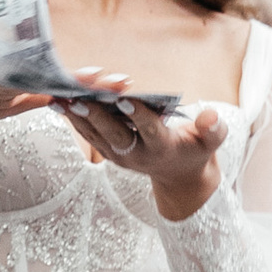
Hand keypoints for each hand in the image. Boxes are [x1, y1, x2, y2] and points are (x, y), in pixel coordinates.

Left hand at [65, 93, 227, 219]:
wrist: (178, 175)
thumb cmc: (196, 150)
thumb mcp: (212, 142)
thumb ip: (213, 128)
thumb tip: (211, 114)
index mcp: (163, 149)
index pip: (150, 130)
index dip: (139, 116)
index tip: (126, 99)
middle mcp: (137, 155)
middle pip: (115, 134)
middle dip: (97, 115)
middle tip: (80, 97)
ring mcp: (120, 156)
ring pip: (96, 135)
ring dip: (78, 116)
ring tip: (60, 96)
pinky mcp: (108, 152)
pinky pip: (88, 134)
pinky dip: (74, 118)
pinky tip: (58, 101)